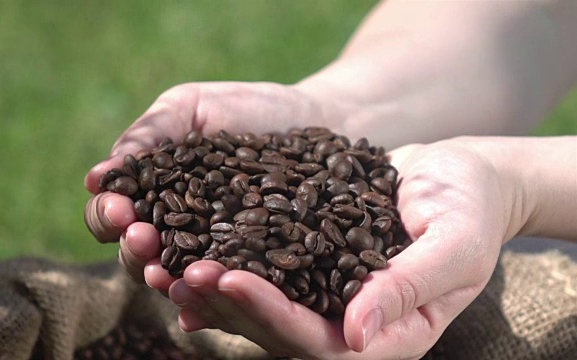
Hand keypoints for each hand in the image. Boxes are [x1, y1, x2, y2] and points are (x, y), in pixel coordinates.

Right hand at [84, 81, 344, 281]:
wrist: (314, 118)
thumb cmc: (245, 109)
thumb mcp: (191, 107)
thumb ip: (147, 135)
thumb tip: (95, 178)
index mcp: (151, 195)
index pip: (113, 216)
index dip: (107, 216)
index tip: (120, 208)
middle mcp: (176, 232)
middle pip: (138, 255)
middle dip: (134, 251)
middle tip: (143, 238)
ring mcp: (214, 254)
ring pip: (176, 278)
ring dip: (164, 280)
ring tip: (166, 275)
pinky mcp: (252, 269)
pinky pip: (227, 290)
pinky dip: (210, 302)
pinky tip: (199, 311)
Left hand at [168, 138, 523, 358]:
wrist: (459, 177)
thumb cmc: (468, 207)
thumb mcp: (455, 243)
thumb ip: (410, 288)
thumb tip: (356, 335)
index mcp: (389, 333)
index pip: (321, 341)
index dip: (273, 314)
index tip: (230, 278)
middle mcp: (350, 325)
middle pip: (278, 331)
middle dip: (228, 303)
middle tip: (181, 272)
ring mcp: (326, 297)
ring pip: (260, 307)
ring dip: (213, 289)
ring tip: (167, 262)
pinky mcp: (310, 266)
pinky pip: (261, 272)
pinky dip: (224, 263)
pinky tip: (185, 248)